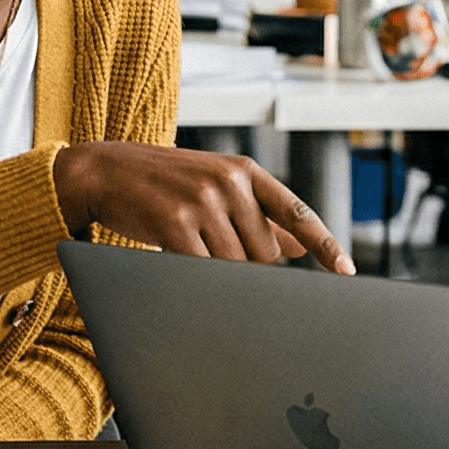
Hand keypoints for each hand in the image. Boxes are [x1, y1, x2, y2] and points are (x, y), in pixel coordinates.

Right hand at [52, 141, 353, 273]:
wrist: (102, 172)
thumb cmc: (163, 185)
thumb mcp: (214, 189)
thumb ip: (257, 215)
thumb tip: (299, 248)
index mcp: (244, 171)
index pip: (296, 212)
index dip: (324, 245)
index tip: (346, 272)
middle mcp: (229, 181)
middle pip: (265, 253)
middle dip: (247, 265)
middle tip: (211, 248)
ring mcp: (203, 200)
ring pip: (236, 267)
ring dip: (219, 273)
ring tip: (189, 247)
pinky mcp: (175, 222)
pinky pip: (203, 269)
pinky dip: (197, 276)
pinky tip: (178, 259)